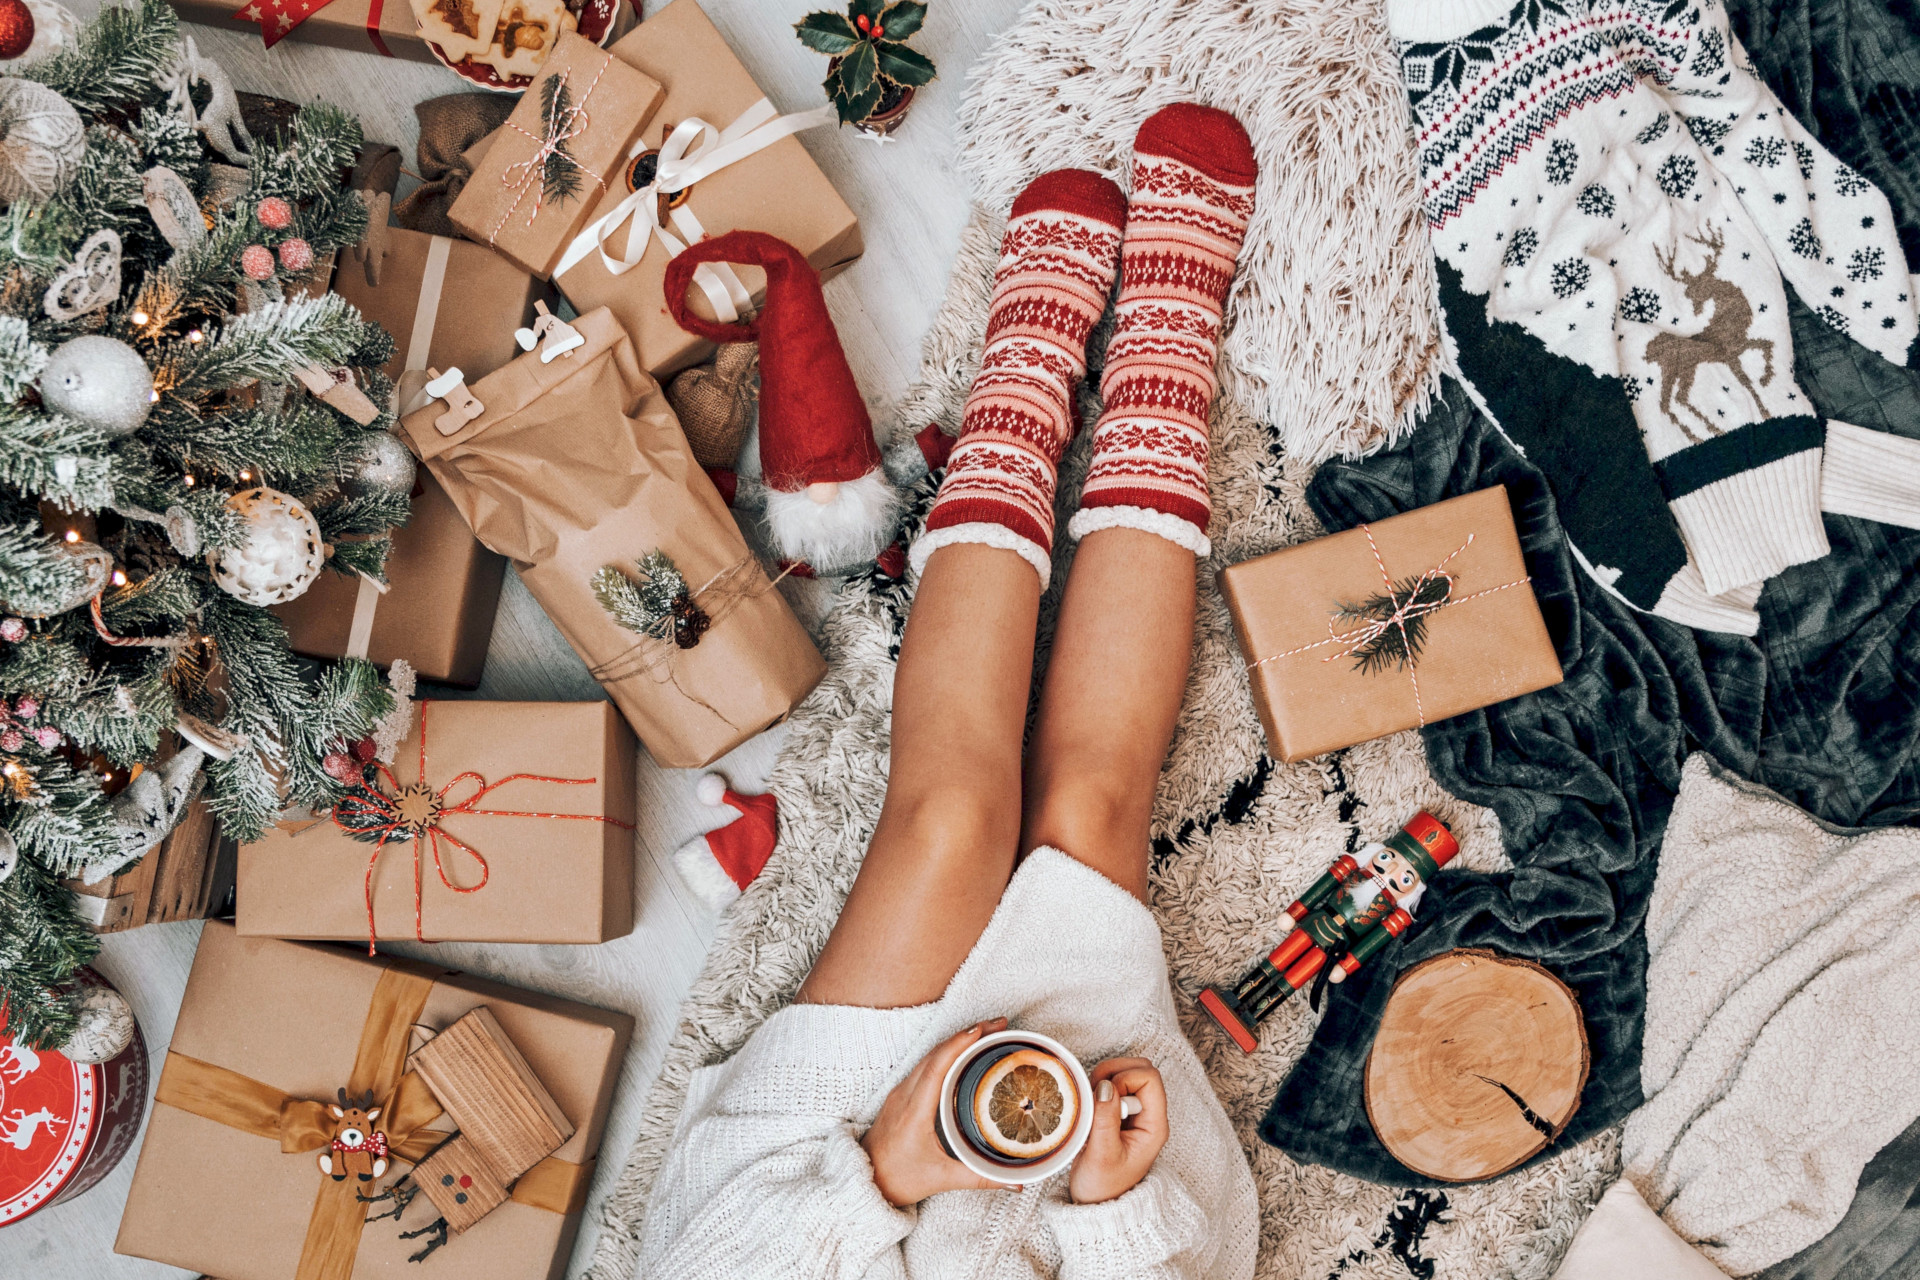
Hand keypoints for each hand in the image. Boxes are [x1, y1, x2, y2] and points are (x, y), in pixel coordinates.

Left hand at [861, 1018, 1007, 1206]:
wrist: (864, 1182)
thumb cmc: (898, 1179)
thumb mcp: (942, 1179)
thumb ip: (980, 1178)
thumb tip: (1016, 1181)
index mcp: (913, 1112)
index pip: (936, 1068)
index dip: (959, 1045)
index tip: (982, 1030)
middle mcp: (904, 1096)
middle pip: (935, 1054)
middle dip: (966, 1035)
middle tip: (997, 1025)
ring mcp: (900, 1093)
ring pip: (929, 1056)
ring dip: (956, 1040)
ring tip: (986, 1033)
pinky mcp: (900, 1095)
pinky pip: (924, 1065)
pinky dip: (946, 1052)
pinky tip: (962, 1052)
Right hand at [1069, 1058, 1167, 1204]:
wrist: (1096, 1206)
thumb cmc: (1102, 1187)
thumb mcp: (1102, 1155)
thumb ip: (1105, 1119)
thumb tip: (1105, 1085)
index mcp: (1154, 1126)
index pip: (1150, 1078)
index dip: (1124, 1079)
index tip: (1103, 1098)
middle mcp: (1148, 1116)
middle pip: (1140, 1069)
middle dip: (1113, 1072)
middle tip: (1093, 1094)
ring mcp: (1134, 1114)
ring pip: (1125, 1074)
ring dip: (1104, 1079)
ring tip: (1089, 1103)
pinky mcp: (1118, 1113)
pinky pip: (1111, 1085)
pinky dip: (1097, 1087)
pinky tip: (1087, 1106)